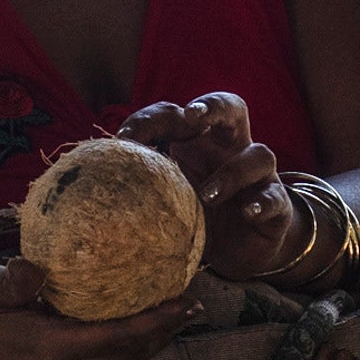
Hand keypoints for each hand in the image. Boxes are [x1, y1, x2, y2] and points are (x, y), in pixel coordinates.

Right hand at [0, 254, 195, 359]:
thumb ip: (12, 281)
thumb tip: (33, 269)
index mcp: (51, 348)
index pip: (116, 337)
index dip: (154, 321)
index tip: (183, 300)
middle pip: (129, 354)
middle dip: (165, 331)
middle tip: (194, 302)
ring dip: (154, 343)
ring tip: (180, 316)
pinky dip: (133, 350)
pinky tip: (146, 333)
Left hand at [119, 94, 292, 279]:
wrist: (238, 252)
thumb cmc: (194, 218)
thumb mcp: (164, 201)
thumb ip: (137, 188)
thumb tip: (83, 187)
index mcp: (198, 143)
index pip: (176, 115)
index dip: (152, 118)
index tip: (124, 137)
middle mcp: (230, 150)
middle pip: (231, 109)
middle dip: (212, 107)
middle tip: (192, 118)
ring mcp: (258, 177)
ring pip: (259, 154)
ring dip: (232, 172)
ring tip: (206, 196)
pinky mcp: (276, 205)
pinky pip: (277, 197)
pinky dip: (264, 201)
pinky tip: (248, 212)